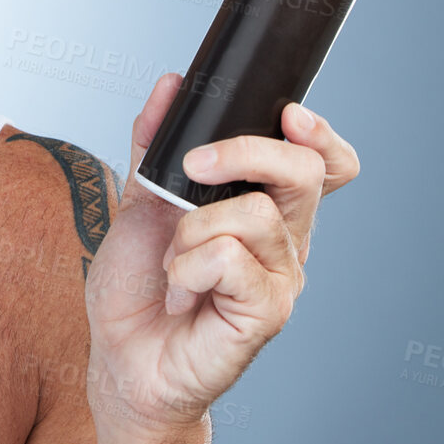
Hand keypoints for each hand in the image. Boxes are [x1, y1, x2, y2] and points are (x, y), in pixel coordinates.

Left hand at [83, 72, 360, 439]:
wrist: (121, 357)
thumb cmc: (137, 287)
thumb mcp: (138, 200)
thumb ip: (154, 145)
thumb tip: (171, 86)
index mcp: (263, 208)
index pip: (322, 163)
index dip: (318, 135)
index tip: (289, 114)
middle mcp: (284, 240)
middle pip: (302, 171)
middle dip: (243, 153)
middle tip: (191, 169)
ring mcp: (281, 276)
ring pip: (254, 213)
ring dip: (191, 231)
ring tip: (173, 264)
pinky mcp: (268, 311)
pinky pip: (232, 258)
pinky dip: (189, 268)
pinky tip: (182, 293)